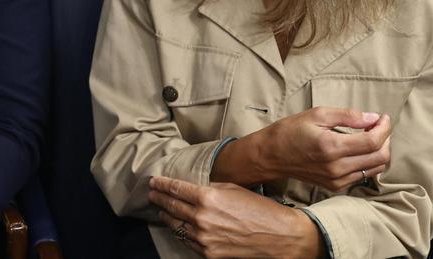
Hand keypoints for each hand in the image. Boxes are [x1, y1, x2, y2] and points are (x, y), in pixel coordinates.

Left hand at [148, 176, 320, 257]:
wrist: (280, 237)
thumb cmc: (260, 209)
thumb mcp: (233, 189)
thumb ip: (210, 189)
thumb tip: (193, 188)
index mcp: (207, 198)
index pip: (176, 189)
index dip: (162, 184)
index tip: (153, 181)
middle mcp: (202, 219)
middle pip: (172, 207)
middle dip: (160, 199)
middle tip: (152, 193)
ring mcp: (204, 239)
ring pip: (177, 227)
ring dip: (167, 217)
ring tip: (161, 211)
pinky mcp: (209, 254)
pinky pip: (189, 242)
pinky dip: (182, 233)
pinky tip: (178, 228)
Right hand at [238, 107, 391, 191]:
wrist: (271, 156)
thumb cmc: (291, 131)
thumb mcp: (317, 114)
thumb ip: (348, 116)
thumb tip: (373, 118)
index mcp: (331, 147)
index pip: (372, 142)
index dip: (384, 128)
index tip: (384, 117)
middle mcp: (337, 168)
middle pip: (379, 157)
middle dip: (386, 139)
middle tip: (378, 125)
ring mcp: (337, 180)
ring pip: (375, 169)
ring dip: (379, 151)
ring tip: (371, 136)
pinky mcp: (336, 186)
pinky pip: (363, 176)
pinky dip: (368, 162)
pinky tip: (359, 149)